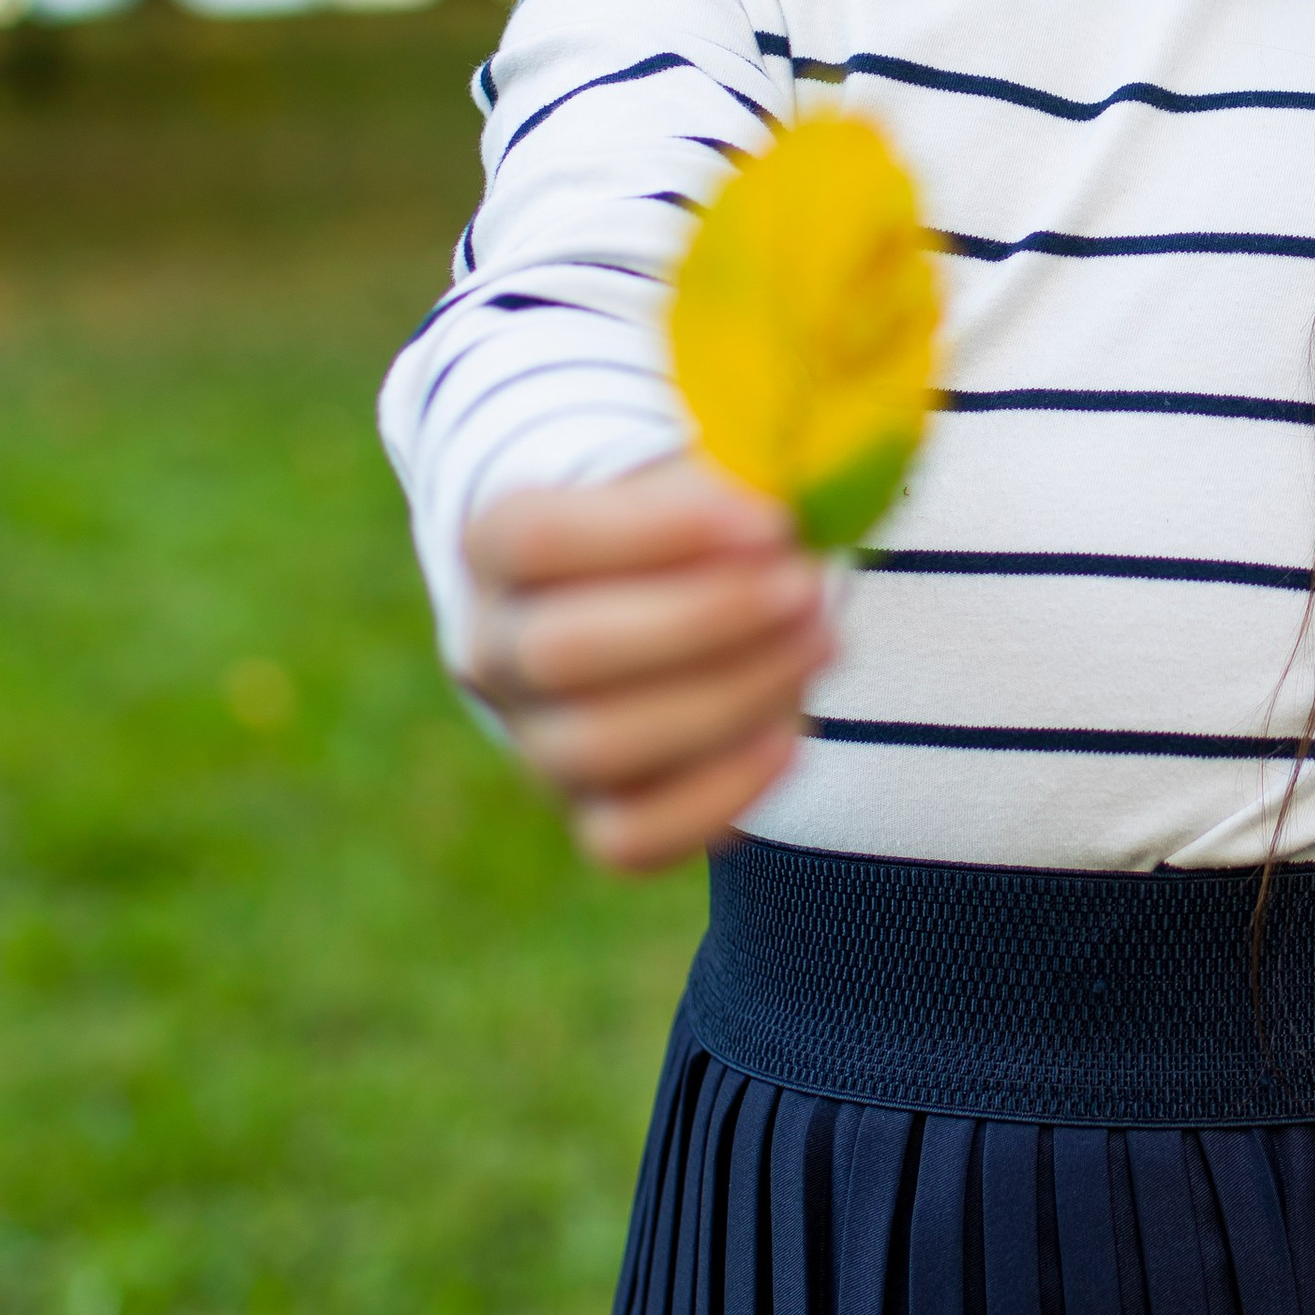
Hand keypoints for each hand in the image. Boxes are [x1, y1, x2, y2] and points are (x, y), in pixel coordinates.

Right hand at [459, 455, 832, 871]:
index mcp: (492, 546)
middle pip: (561, 653)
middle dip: (705, 621)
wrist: (657, 600)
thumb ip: (726, 481)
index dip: (656, 533)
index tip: (770, 521)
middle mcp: (492, 650)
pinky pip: (629, 840)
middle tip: (807, 587)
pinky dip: (718, 795)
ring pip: (598, 749)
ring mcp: (535, 742)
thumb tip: (791, 513)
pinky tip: (791, 734)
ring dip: (729, 697)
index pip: (535, 539)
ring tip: (822, 641)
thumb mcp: (692, 474)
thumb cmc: (685, 521)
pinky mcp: (589, 815)